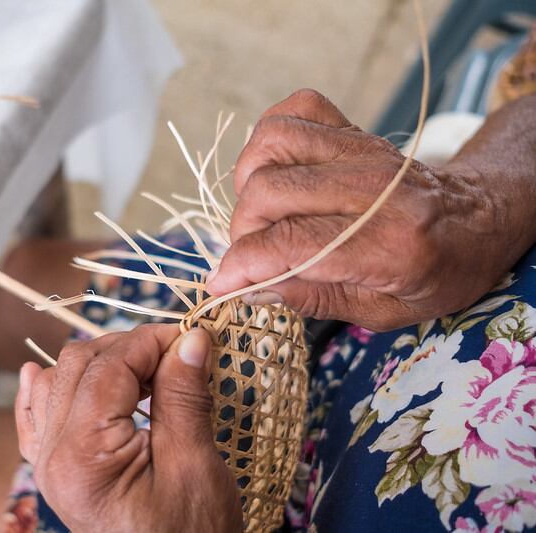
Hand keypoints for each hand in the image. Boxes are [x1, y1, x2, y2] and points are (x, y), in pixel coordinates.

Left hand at [15, 324, 242, 531]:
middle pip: (78, 366)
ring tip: (145, 367)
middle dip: (128, 347)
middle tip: (176, 351)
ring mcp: (48, 463)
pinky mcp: (55, 470)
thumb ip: (184, 396)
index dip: (151, 341)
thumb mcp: (194, 465)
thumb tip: (190, 338)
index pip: (110, 368)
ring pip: (57, 381)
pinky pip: (34, 416)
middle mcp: (54, 455)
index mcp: (85, 455)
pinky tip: (45, 372)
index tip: (190, 334)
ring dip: (99, 361)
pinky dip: (44, 388)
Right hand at [206, 89, 535, 330]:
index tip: (222, 283)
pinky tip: (276, 170)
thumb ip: (315, 299)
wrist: (480, 218)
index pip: (291, 243)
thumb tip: (251, 288)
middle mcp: (373, 187)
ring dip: (250, 183)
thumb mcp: (385, 311)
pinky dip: (269, 138)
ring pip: (272, 143)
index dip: (241, 265)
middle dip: (243, 231)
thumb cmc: (437, 273)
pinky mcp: (356, 127)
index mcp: (390, 244)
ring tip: (264, 213)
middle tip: (254, 254)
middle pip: (269, 191)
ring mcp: (364, 149)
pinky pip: (293, 110)